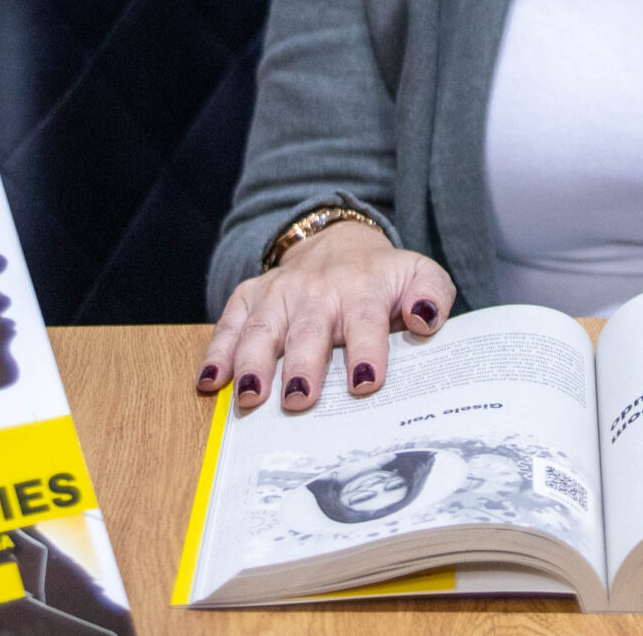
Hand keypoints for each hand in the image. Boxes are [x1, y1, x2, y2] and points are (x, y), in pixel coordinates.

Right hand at [196, 222, 455, 412]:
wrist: (340, 242)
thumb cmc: (383, 278)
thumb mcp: (419, 275)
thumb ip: (432, 294)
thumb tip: (427, 320)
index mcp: (363, 290)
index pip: (366, 321)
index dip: (366, 350)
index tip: (366, 382)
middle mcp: (318, 291)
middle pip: (307, 330)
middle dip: (301, 364)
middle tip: (298, 399)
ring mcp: (279, 294)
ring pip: (262, 328)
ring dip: (252, 363)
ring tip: (249, 399)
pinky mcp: (250, 296)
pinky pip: (229, 323)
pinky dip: (216, 352)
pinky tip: (209, 382)